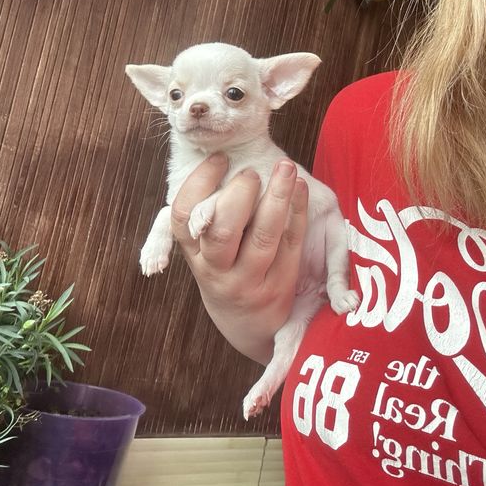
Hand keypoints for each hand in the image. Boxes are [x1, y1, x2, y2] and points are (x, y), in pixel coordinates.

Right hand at [171, 153, 308, 364]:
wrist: (248, 327)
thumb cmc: (226, 273)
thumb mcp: (204, 254)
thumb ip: (207, 218)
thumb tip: (221, 160)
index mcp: (194, 255)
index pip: (184, 217)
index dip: (200, 183)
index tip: (219, 158)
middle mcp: (217, 271)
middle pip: (223, 231)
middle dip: (239, 194)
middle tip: (251, 172)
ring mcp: (250, 281)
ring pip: (263, 236)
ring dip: (277, 196)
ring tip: (285, 167)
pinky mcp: (281, 284)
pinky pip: (291, 243)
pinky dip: (298, 212)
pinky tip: (301, 188)